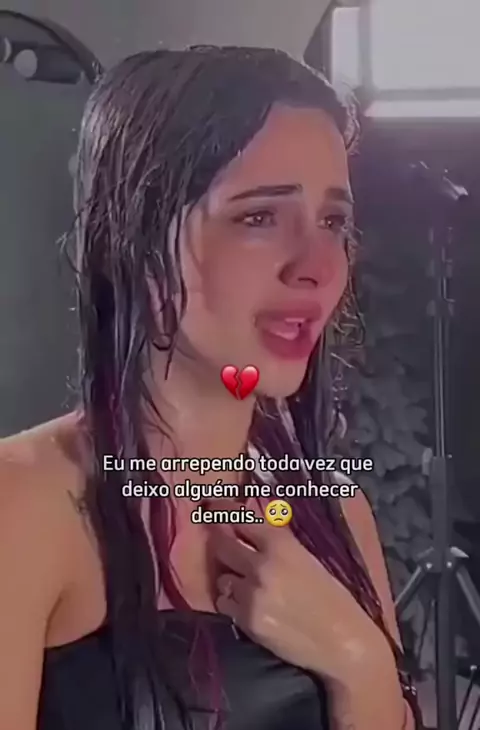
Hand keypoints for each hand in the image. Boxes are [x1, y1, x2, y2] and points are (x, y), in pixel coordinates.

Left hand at [208, 499, 388, 686]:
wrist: (341, 642)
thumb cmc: (332, 598)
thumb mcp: (307, 559)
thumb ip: (279, 541)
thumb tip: (255, 521)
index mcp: (281, 545)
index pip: (241, 518)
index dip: (224, 511)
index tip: (213, 507)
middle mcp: (262, 565)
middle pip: (222, 544)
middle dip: (221, 544)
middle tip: (224, 547)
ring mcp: (251, 594)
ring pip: (221, 577)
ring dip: (229, 579)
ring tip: (246, 586)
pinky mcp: (246, 620)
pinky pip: (224, 603)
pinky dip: (231, 603)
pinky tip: (248, 607)